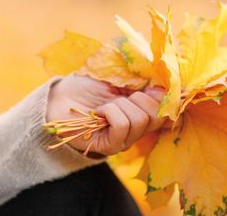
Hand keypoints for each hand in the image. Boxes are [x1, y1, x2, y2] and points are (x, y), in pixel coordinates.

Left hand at [46, 75, 164, 155]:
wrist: (58, 97)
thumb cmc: (86, 86)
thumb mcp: (119, 79)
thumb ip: (142, 83)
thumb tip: (168, 86)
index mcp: (141, 115)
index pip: (166, 113)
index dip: (163, 98)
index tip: (152, 86)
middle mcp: (136, 132)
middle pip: (155, 116)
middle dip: (137, 98)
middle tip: (117, 96)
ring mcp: (123, 141)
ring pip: (139, 120)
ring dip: (119, 105)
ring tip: (103, 106)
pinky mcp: (108, 147)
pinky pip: (122, 125)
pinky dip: (110, 112)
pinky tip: (98, 113)